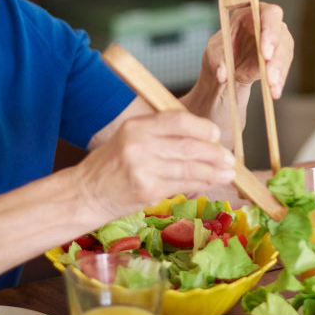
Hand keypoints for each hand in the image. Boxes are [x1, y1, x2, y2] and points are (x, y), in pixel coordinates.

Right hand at [78, 111, 236, 221]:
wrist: (85, 193)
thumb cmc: (110, 165)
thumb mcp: (129, 137)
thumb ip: (160, 134)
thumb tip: (201, 137)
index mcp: (136, 126)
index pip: (179, 120)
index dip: (203, 127)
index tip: (215, 135)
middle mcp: (140, 145)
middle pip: (189, 146)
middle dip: (215, 153)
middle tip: (229, 158)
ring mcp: (144, 169)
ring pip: (190, 168)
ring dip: (213, 171)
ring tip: (228, 173)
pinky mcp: (147, 191)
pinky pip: (183, 185)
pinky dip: (201, 184)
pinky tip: (210, 183)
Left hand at [203, 2, 292, 97]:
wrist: (227, 67)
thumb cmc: (221, 51)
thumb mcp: (214, 53)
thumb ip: (217, 61)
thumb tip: (222, 75)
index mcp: (252, 13)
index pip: (269, 14)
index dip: (270, 30)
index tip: (265, 52)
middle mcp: (269, 25)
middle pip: (281, 35)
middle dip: (277, 57)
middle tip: (269, 76)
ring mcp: (277, 41)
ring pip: (285, 54)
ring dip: (279, 72)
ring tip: (272, 88)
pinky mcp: (279, 58)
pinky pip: (283, 69)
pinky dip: (279, 81)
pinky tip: (274, 92)